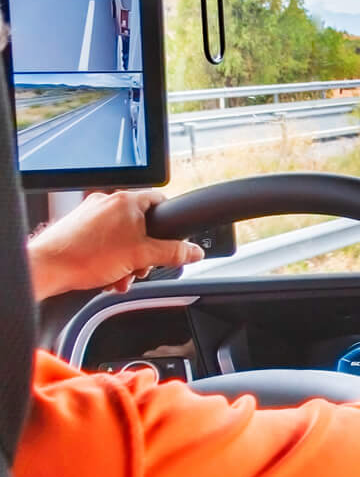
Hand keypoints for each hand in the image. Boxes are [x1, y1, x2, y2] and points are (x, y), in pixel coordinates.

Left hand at [28, 190, 202, 297]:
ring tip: (120, 275)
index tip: (169, 239)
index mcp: (125, 201)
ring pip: (121, 235)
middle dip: (144, 251)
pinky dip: (108, 258)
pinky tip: (106, 274)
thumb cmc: (86, 256)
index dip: (169, 223)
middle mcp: (107, 202)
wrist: (47, 268)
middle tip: (140, 266)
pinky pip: (103, 240)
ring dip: (126, 259)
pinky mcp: (77, 227)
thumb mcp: (142, 257)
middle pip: (140, 224)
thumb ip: (173, 253)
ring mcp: (89, 214)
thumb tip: (195, 252)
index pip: (160, 201)